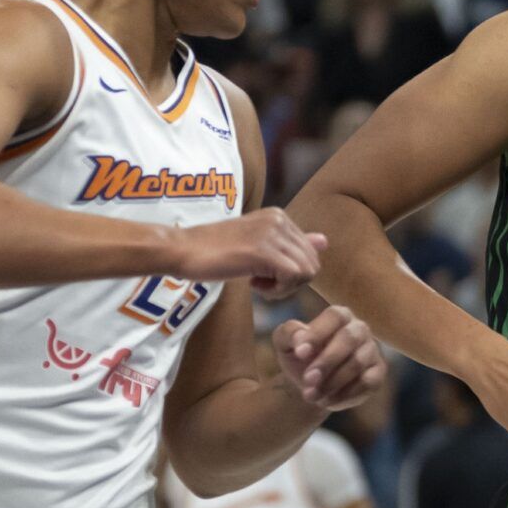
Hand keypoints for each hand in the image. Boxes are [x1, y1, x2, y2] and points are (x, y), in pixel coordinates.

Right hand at [172, 208, 326, 297]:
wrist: (182, 249)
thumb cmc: (215, 251)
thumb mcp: (258, 244)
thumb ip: (293, 244)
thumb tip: (325, 241)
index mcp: (280, 216)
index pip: (310, 254)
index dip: (290, 273)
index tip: (264, 272)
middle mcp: (280, 220)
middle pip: (312, 264)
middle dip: (291, 282)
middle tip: (262, 282)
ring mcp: (272, 234)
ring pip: (306, 273)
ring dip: (284, 288)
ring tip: (257, 282)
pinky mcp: (264, 252)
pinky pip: (292, 278)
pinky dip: (277, 291)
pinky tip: (253, 284)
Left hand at [271, 306, 385, 410]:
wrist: (310, 383)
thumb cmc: (299, 356)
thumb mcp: (284, 342)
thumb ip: (289, 334)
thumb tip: (301, 338)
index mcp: (338, 316)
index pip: (334, 316)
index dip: (317, 333)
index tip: (299, 354)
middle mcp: (359, 329)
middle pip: (349, 339)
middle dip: (327, 361)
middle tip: (308, 380)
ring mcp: (371, 350)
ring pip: (358, 363)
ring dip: (333, 382)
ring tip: (311, 395)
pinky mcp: (377, 373)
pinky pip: (368, 382)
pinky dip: (346, 394)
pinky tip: (327, 401)